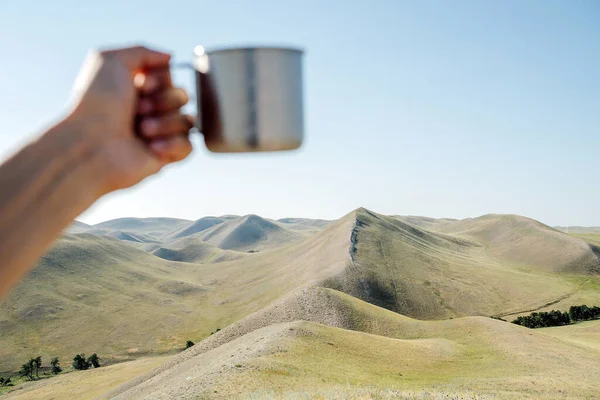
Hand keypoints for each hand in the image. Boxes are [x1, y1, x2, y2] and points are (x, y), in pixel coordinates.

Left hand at [66, 45, 193, 193]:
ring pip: (187, 121)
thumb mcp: (110, 60)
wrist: (90, 145)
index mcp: (134, 88)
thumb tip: (170, 57)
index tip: (142, 85)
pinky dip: (173, 144)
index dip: (160, 79)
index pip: (168, 76)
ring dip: (166, 123)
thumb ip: (143, 51)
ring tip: (143, 130)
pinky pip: (188, 146)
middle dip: (165, 100)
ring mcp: (156, 134)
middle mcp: (146, 110)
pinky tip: (152, 147)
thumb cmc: (96, 103)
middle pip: (182, 96)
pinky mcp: (163, 157)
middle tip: (139, 109)